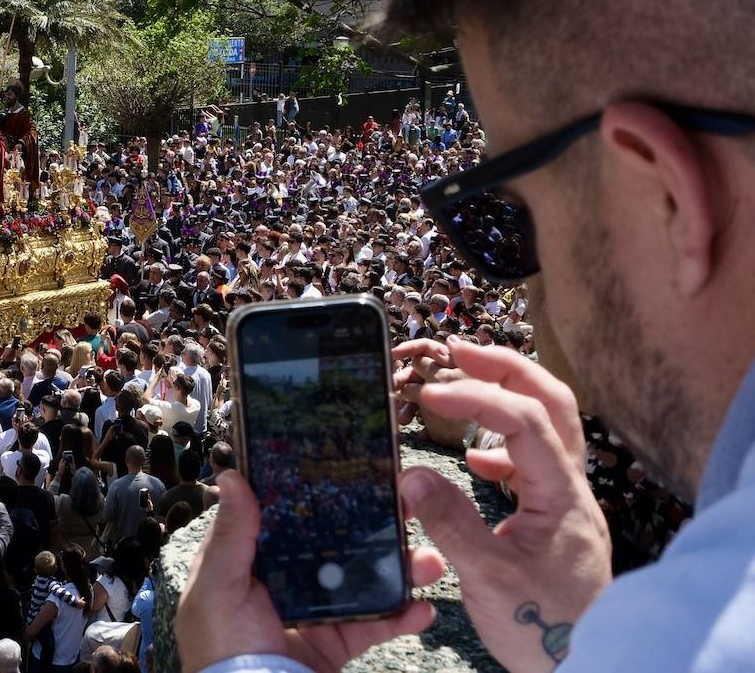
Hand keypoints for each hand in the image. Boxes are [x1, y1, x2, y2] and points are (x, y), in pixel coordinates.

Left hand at [178, 471, 444, 672]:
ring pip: (358, 581)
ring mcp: (310, 612)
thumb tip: (231, 477)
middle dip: (369, 528)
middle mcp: (280, 581)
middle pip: (329, 543)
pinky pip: (371, 625)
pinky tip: (423, 609)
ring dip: (396, 570)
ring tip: (429, 561)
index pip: (279, 516)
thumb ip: (232, 535)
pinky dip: (399, 618)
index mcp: (246, 561)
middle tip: (405, 509)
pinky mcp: (333, 643)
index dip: (309, 493)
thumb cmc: (222, 648)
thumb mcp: (219, 586)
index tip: (345, 467)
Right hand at [400, 336, 609, 672]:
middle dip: (506, 369)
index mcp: (563, 496)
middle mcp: (572, 490)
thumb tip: (410, 473)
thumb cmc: (542, 630)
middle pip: (552, 403)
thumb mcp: (488, 577)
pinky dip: (502, 444)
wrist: (582, 668)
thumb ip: (449, 522)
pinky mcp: (554, 520)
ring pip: (547, 428)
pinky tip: (472, 458)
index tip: (432, 393)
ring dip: (506, 397)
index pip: (525, 420)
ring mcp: (566, 503)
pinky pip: (534, 462)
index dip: (479, 396)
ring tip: (461, 387)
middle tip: (459, 351)